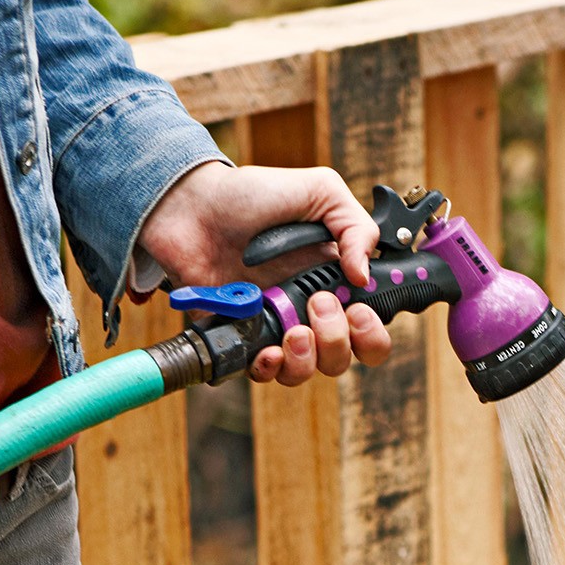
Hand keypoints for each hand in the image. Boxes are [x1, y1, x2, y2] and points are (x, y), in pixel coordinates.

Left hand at [139, 161, 392, 386]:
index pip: (369, 327)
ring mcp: (275, 327)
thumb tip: (364, 276)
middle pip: (344, 357)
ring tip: (292, 330)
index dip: (372, 331)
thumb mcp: (320, 191)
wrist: (192, 206)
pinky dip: (271, 368)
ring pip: (309, 371)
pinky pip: (266, 374)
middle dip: (340, 341)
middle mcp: (308, 310)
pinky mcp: (243, 338)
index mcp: (334, 281)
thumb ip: (356, 227)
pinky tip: (266, 350)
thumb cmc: (252, 195)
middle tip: (318, 304)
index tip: (358, 311)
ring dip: (308, 358)